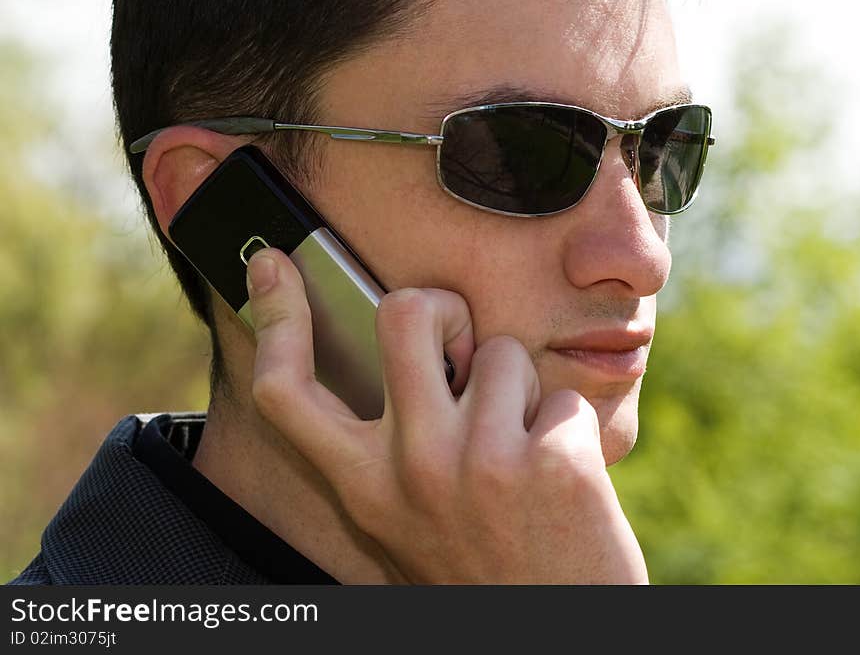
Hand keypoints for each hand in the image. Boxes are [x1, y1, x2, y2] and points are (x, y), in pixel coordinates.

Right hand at [245, 247, 647, 583]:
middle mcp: (411, 468)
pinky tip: (564, 478)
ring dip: (520, 389)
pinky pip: (562, 395)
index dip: (274, 319)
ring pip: (501, 350)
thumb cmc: (478, 574)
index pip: (287, 390)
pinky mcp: (553, 462)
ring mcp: (481, 462)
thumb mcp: (402, 526)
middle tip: (463, 347)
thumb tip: (374, 373)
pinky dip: (568, 426)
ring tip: (524, 446)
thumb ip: (381, 459)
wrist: (551, 639)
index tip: (271, 264)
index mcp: (362, 486)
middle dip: (440, 308)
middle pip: (403, 315)